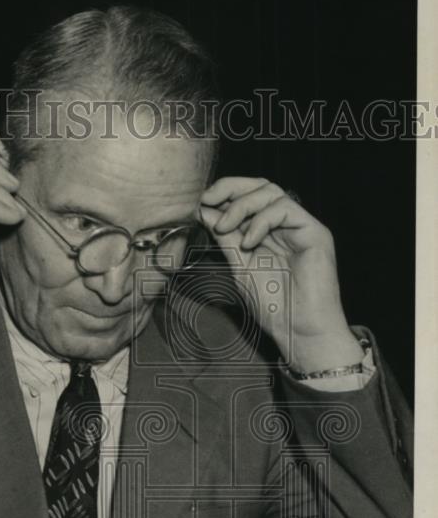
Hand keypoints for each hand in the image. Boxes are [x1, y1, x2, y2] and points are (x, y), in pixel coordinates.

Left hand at [199, 177, 363, 372]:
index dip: (224, 193)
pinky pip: (286, 209)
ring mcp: (301, 227)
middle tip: (208, 199)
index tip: (201, 202)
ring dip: (241, 205)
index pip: (247, 197)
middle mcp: (285, 225)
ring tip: (224, 228)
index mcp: (267, 232)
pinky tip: (248, 242)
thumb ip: (225, 239)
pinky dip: (261, 221)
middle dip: (231, 187)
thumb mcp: (239, 267)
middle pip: (260, 186)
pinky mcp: (315, 232)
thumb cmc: (273, 307)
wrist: (299, 331)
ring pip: (272, 192)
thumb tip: (205, 211)